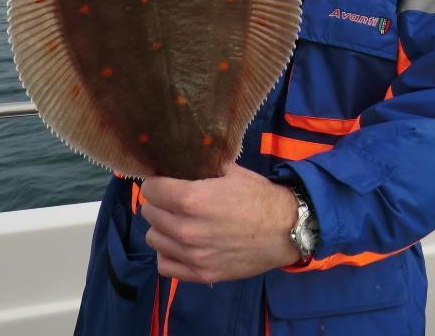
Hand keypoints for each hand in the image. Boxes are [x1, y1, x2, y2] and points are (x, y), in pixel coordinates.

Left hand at [141, 163, 300, 282]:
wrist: (286, 229)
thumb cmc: (258, 195)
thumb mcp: (230, 172)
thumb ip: (201, 168)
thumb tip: (181, 160)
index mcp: (193, 199)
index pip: (151, 189)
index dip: (157, 182)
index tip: (164, 181)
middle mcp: (187, 229)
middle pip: (149, 213)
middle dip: (158, 202)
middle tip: (172, 199)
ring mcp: (193, 255)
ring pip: (153, 239)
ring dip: (162, 227)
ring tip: (176, 221)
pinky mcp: (201, 275)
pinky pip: (165, 265)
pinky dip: (168, 253)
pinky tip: (180, 244)